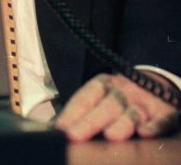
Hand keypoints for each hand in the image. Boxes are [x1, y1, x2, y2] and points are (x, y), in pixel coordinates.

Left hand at [55, 72, 180, 141]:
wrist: (156, 84)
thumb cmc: (119, 96)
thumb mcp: (99, 96)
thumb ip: (79, 112)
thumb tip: (53, 128)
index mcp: (103, 85)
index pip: (85, 97)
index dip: (71, 112)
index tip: (59, 128)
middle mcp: (124, 92)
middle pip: (106, 105)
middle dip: (90, 122)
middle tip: (74, 135)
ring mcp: (145, 102)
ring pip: (132, 113)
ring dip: (121, 125)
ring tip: (110, 136)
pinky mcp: (166, 113)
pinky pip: (162, 119)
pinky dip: (154, 126)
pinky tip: (145, 133)